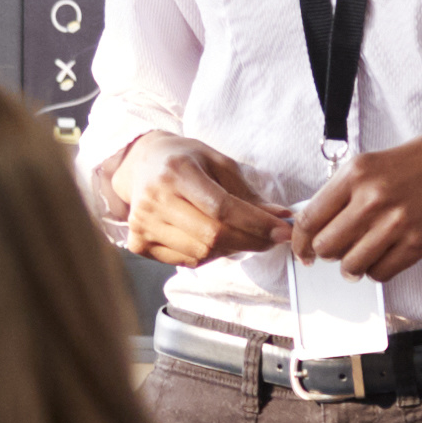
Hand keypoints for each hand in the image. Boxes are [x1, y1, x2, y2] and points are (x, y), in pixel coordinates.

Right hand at [107, 131, 285, 265]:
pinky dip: (209, 255)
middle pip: (212, 235)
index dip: (256, 224)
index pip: (222, 208)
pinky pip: (186, 261)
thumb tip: (279, 218)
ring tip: (240, 235)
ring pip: (201, 253)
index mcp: (177, 172)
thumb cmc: (184, 161)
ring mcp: (143, 224)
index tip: (282, 231)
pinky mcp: (139, 243)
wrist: (141, 164)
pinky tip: (213, 239)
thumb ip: (248, 193)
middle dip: (250, 241)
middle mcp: (155, 199)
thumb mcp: (218, 163)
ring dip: (231, 249)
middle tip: (271, 239)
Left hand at [288, 124, 421, 282]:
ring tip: (357, 256)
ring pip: (351, 266)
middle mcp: (373, 199)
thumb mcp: (371, 163)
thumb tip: (314, 225)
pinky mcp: (417, 244)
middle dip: (326, 252)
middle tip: (335, 249)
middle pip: (327, 246)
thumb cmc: (418, 162)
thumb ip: (341, 192)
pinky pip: (380, 273)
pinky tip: (380, 256)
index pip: (310, 219)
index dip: (301, 240)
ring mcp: (396, 224)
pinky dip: (375, 270)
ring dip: (350, 266)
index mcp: (356, 174)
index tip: (303, 248)